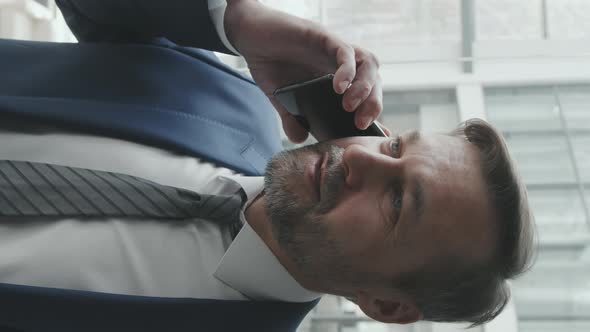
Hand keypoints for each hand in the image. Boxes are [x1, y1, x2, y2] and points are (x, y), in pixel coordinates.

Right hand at [224, 0, 382, 142]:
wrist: (249, 36)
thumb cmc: (268, 63)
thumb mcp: (279, 97)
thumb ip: (291, 117)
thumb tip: (299, 139)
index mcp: (335, 78)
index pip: (365, 95)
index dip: (372, 112)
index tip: (370, 133)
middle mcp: (340, 64)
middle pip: (373, 81)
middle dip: (373, 104)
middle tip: (359, 123)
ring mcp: (334, 50)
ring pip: (368, 64)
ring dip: (365, 88)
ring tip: (350, 107)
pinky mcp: (324, 37)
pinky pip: (345, 52)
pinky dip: (347, 71)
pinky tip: (338, 88)